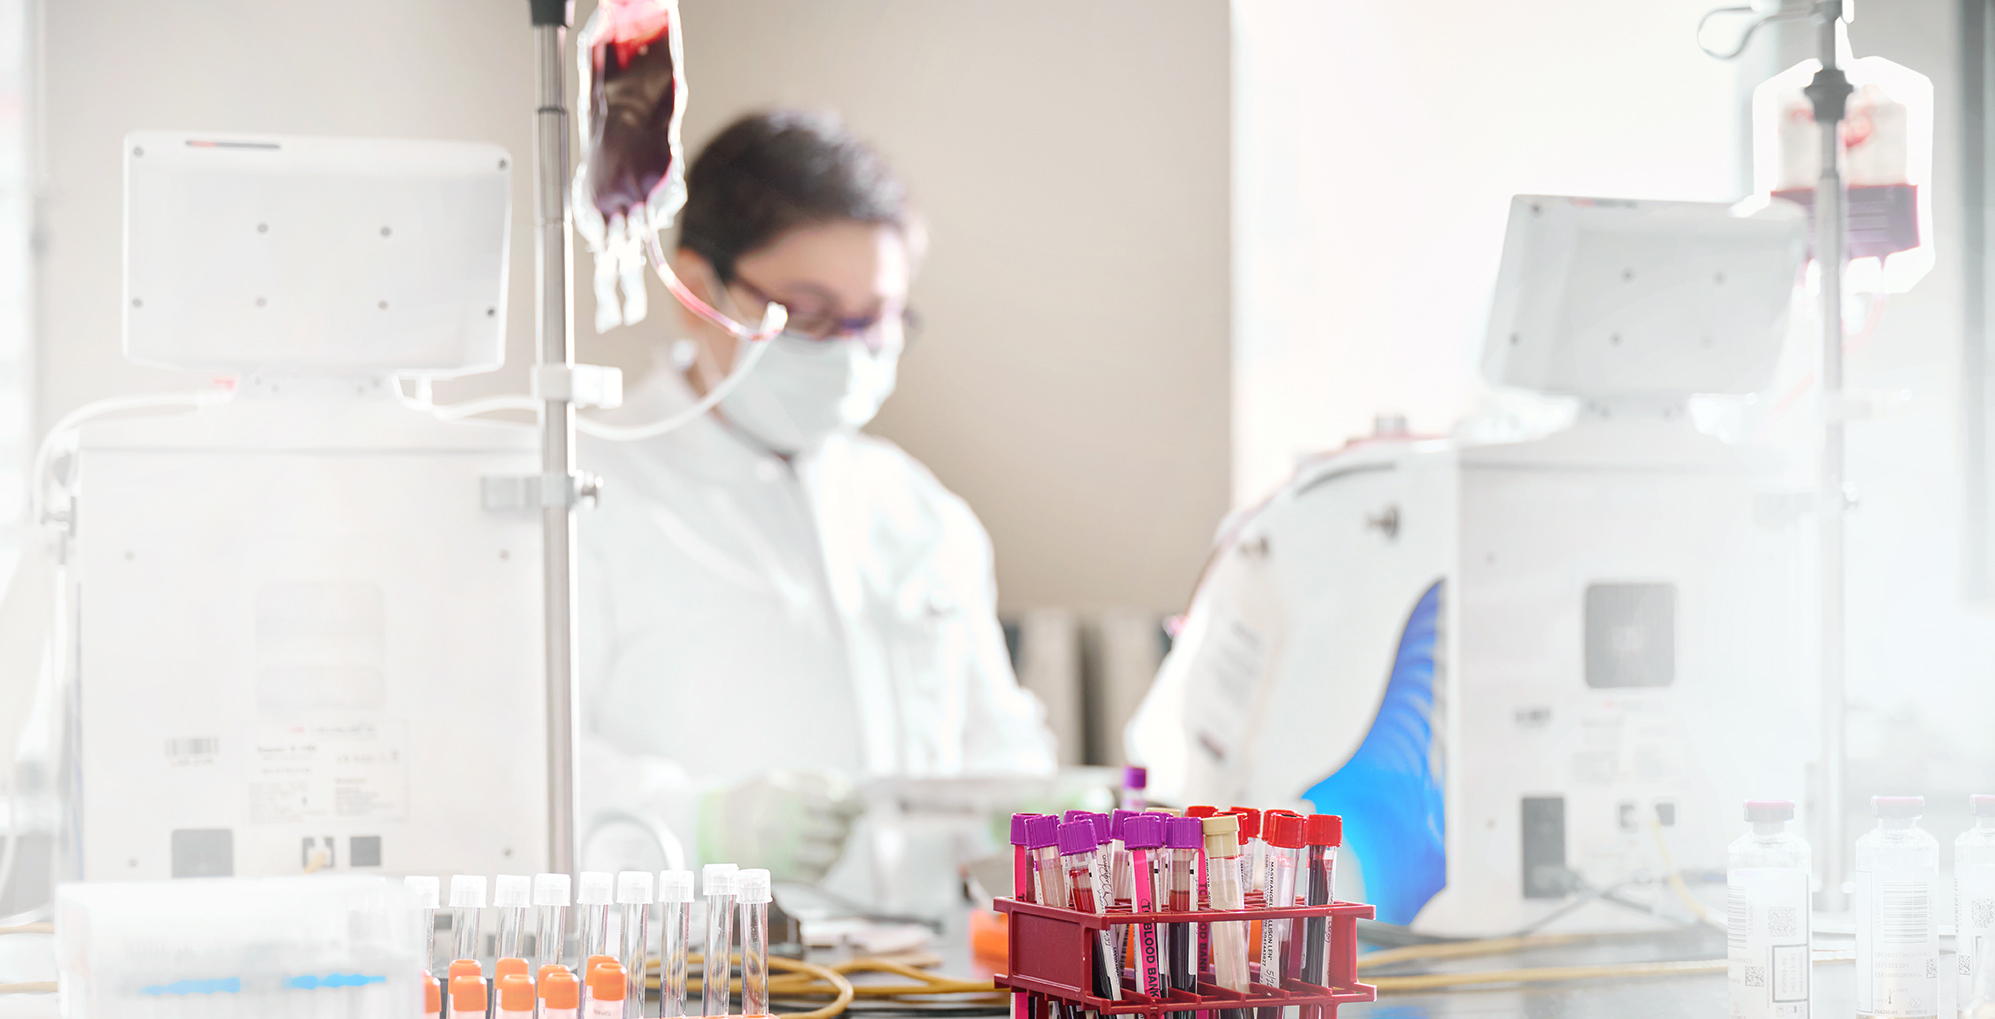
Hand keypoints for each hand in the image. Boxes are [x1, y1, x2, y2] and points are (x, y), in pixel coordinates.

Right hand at [698, 769, 864, 882]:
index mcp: (788, 798)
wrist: (714, 831)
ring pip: (833, 854)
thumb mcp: (780, 778)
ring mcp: (785, 854)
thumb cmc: (753, 800)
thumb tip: (851, 790)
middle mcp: (787, 827)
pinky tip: (820, 853)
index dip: (858, 803)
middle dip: (848, 823)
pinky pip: (820, 875)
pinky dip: (827, 865)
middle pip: (839, 829)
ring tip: (834, 837)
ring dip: (840, 845)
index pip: (839, 802)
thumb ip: (817, 780)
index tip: (863, 803)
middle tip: (846, 819)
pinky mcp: (783, 875)